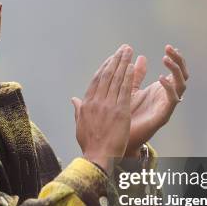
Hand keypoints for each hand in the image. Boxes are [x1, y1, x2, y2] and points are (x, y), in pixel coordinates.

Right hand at [72, 45, 133, 173]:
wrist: (99, 156)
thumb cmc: (90, 145)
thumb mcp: (80, 126)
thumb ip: (78, 110)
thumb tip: (73, 99)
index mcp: (87, 104)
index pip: (97, 81)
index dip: (105, 67)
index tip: (111, 58)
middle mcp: (97, 102)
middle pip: (107, 75)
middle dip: (115, 60)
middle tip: (123, 48)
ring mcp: (108, 106)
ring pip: (116, 79)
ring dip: (123, 63)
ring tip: (128, 51)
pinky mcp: (120, 111)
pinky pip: (125, 90)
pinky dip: (128, 77)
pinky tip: (132, 67)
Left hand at [124, 44, 188, 156]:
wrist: (120, 136)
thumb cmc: (126, 113)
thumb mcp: (130, 89)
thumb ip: (136, 74)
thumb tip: (140, 57)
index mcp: (161, 89)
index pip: (174, 70)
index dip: (175, 58)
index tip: (169, 46)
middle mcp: (167, 96)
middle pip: (182, 75)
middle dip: (178, 61)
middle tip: (169, 49)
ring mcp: (166, 105)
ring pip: (181, 85)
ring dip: (175, 70)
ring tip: (166, 59)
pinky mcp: (164, 115)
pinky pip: (172, 100)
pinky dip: (169, 88)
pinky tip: (161, 78)